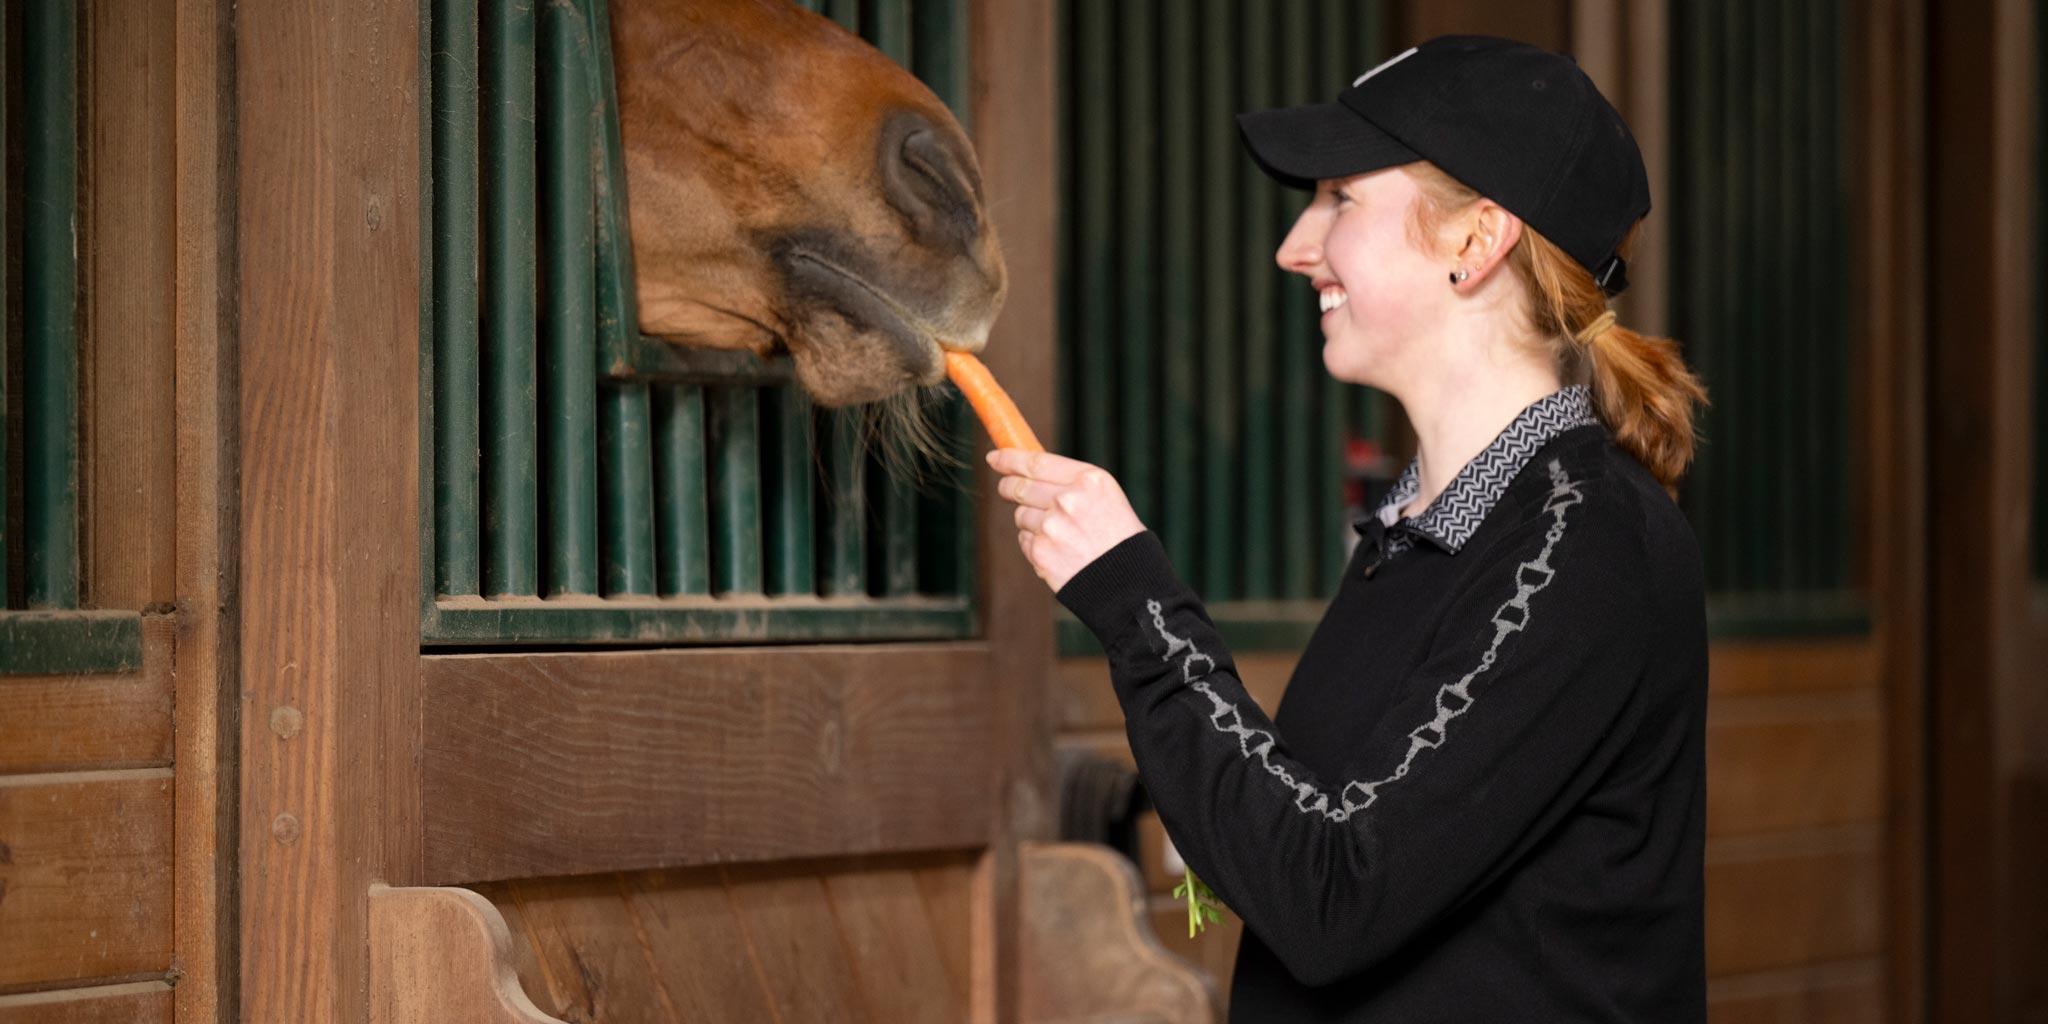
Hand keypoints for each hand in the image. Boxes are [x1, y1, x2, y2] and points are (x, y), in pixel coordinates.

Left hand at [986, 449, 1146, 591]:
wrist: (1130, 583)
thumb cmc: (1119, 537)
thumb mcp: (1105, 497)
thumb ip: (1070, 482)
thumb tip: (1027, 471)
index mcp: (1088, 480)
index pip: (1036, 462)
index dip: (1009, 458)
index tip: (995, 457)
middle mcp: (1067, 500)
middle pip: (1019, 486)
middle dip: (1008, 486)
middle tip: (1006, 488)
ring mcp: (1051, 527)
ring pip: (1021, 515)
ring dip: (1031, 521)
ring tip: (1060, 534)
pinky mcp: (1041, 553)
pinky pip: (1025, 541)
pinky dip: (1035, 544)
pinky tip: (1060, 552)